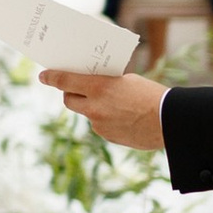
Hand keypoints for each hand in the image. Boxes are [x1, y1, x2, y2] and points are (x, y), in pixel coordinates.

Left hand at [42, 67, 167, 148]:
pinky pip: (101, 125)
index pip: (65, 81)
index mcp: (98, 88)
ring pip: (87, 114)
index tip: (43, 75)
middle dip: (70, 94)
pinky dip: (107, 120)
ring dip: (93, 108)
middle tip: (76, 88)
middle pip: (69, 100)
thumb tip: (95, 89)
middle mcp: (94, 108)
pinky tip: (123, 117)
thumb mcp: (126, 81)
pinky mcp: (108, 137)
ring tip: (113, 103)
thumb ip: (106, 84)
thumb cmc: (151, 95)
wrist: (169, 122)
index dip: (52, 77)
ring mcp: (99, 125)